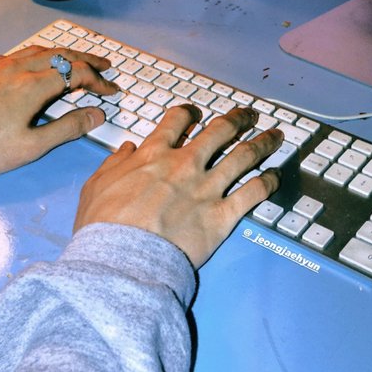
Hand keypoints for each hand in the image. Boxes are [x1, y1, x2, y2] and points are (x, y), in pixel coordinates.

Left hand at [0, 45, 117, 178]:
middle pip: (60, 54)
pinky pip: (14, 56)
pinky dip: (34, 58)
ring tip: (73, 61)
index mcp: (33, 86)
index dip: (99, 81)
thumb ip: (68, 128)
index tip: (111, 91)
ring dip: (60, 54)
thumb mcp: (31, 146)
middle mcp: (16, 68)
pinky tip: (32, 69)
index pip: (77, 74)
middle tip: (104, 65)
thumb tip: (96, 114)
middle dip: (86, 59)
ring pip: (36, 50)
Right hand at [74, 105, 283, 268]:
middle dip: (237, 119)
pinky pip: (253, 193)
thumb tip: (127, 149)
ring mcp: (206, 188)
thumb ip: (114, 163)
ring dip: (262, 143)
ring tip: (275, 136)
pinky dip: (268, 182)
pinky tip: (275, 176)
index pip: (178, 120)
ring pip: (243, 156)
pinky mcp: (222, 215)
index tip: (198, 113)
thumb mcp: (96, 186)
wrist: (122, 258)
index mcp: (154, 154)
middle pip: (220, 131)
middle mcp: (185, 164)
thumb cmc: (103, 226)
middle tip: (248, 115)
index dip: (191, 112)